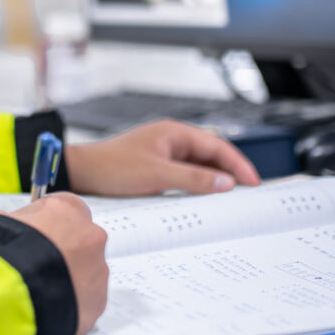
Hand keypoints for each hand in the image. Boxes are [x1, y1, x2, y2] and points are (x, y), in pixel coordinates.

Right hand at [0, 193, 107, 334]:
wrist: (12, 290)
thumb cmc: (7, 252)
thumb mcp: (1, 223)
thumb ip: (14, 222)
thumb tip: (4, 225)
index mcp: (69, 208)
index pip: (66, 211)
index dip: (50, 226)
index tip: (38, 237)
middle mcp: (91, 234)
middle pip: (81, 242)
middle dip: (64, 254)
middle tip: (40, 267)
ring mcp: (98, 268)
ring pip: (87, 273)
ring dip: (69, 280)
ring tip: (42, 291)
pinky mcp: (98, 299)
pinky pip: (86, 300)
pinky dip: (72, 304)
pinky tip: (50, 307)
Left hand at [64, 120, 260, 196]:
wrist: (80, 174)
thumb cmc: (111, 167)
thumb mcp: (156, 175)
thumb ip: (193, 179)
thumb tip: (226, 183)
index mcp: (174, 133)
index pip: (217, 145)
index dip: (238, 164)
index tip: (254, 182)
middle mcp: (172, 140)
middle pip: (211, 155)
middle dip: (231, 173)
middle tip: (249, 194)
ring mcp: (164, 154)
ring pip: (199, 167)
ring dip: (214, 181)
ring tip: (231, 200)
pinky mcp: (156, 169)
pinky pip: (185, 176)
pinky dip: (197, 187)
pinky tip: (203, 201)